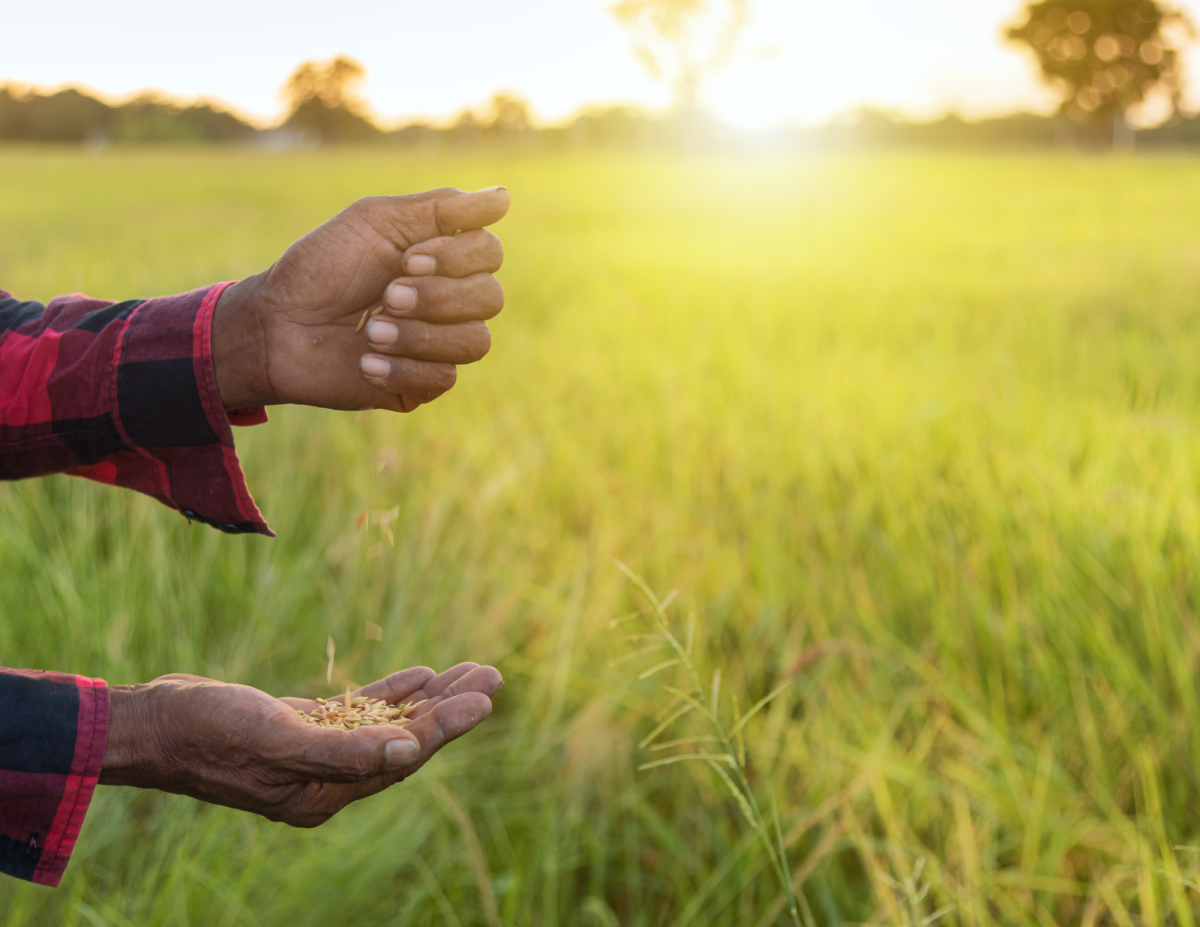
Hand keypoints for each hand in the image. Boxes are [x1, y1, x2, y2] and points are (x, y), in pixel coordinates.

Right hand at [100, 663, 501, 825]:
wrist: (154, 724)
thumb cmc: (209, 732)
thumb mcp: (277, 738)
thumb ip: (343, 750)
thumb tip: (409, 751)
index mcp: (325, 792)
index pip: (404, 756)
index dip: (448, 725)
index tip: (486, 697)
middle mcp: (327, 778)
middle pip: (405, 739)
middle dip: (450, 707)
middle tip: (492, 676)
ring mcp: (315, 752)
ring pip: (387, 723)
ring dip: (428, 697)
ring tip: (470, 670)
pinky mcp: (302, 728)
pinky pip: (359, 712)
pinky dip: (390, 693)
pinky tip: (420, 675)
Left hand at [212, 187, 509, 413]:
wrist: (276, 324)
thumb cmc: (322, 267)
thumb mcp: (376, 222)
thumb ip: (440, 209)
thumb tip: (503, 197)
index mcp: (444, 258)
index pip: (490, 253)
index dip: (456, 258)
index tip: (406, 259)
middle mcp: (451, 301)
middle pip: (491, 298)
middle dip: (438, 297)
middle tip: (387, 296)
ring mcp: (440, 345)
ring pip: (475, 342)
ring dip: (420, 335)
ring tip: (371, 332)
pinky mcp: (422, 385)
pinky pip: (444, 378)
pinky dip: (403, 366)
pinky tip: (364, 361)